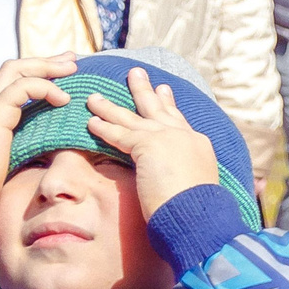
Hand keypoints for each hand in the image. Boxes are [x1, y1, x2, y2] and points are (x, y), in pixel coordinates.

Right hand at [0, 55, 78, 217]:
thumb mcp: (12, 159)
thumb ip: (26, 146)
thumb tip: (52, 151)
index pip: (14, 80)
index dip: (39, 72)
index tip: (65, 72)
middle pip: (15, 67)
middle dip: (46, 61)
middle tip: (72, 60)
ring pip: (16, 70)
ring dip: (47, 66)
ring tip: (72, 69)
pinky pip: (21, 88)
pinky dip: (44, 88)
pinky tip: (62, 99)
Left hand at [82, 68, 225, 219]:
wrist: (198, 215)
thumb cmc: (196, 210)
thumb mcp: (191, 186)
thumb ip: (181, 175)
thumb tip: (172, 182)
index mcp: (198, 145)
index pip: (178, 120)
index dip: (168, 105)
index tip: (163, 90)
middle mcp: (185, 136)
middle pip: (158, 109)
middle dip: (145, 90)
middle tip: (135, 72)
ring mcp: (168, 138)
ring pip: (134, 118)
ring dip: (111, 107)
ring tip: (94, 97)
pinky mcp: (148, 146)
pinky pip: (121, 134)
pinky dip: (104, 127)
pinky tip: (91, 121)